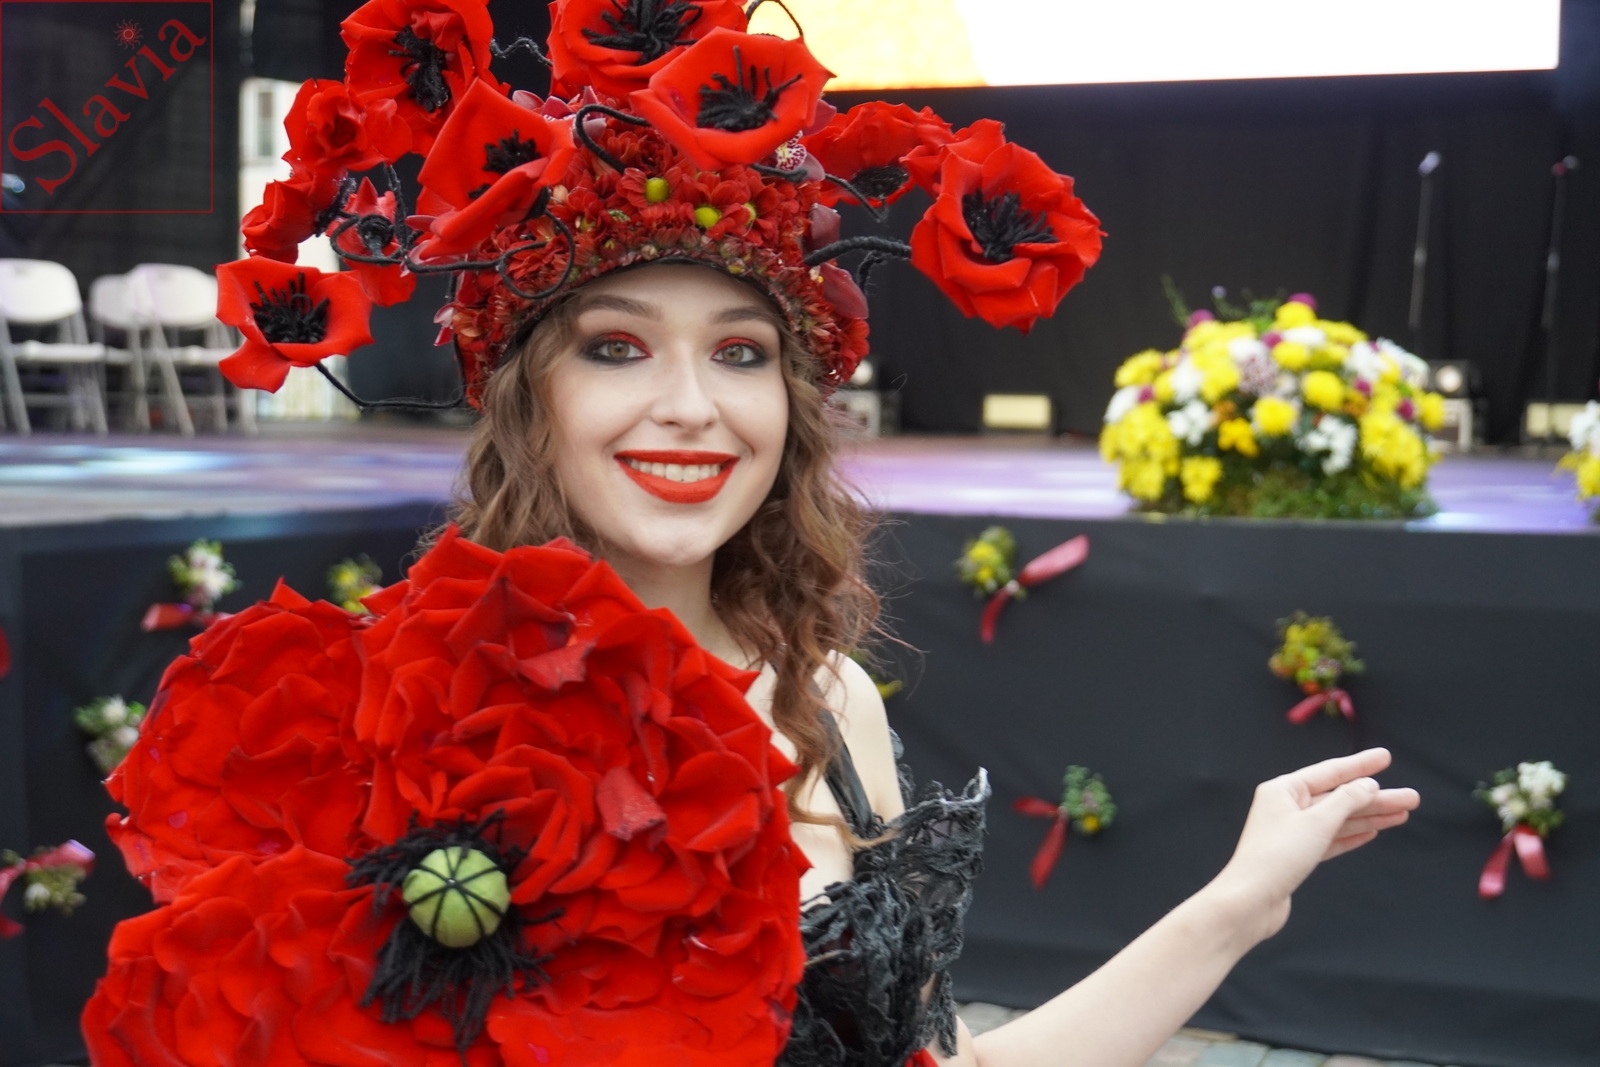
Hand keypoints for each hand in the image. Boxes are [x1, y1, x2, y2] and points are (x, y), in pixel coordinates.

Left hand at [1212, 748, 1420, 943]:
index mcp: (1283, 790)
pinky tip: (1374, 832)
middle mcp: (1286, 807)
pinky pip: (1330, 839)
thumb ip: (1346, 801)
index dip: (1360, 765)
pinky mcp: (1297, 856)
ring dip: (1370, 817)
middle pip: (1339, 798)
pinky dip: (1352, 835)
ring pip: (1338, 820)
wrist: (1252, 901)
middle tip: (1412, 798)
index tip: (1386, 757)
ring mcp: (1292, 832)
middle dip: (1376, 798)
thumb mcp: (1317, 822)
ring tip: (1403, 814)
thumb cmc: (1278, 856)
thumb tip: (1367, 784)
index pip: (1330, 772)